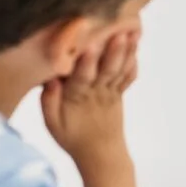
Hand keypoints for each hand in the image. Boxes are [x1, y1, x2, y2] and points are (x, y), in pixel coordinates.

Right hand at [42, 32, 138, 164]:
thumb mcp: (52, 123)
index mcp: (77, 97)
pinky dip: (133, 62)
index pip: (83, 77)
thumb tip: (49, 78)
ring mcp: (111, 92)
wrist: (100, 154)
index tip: (90, 43)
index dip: (87, 61)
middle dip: (114, 50)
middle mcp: (97, 92)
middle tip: (120, 32)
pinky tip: (136, 47)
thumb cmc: (72, 137)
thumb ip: (49, 100)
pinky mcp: (120, 93)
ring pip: (121, 70)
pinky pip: (128, 77)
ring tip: (134, 33)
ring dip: (128, 51)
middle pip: (107, 70)